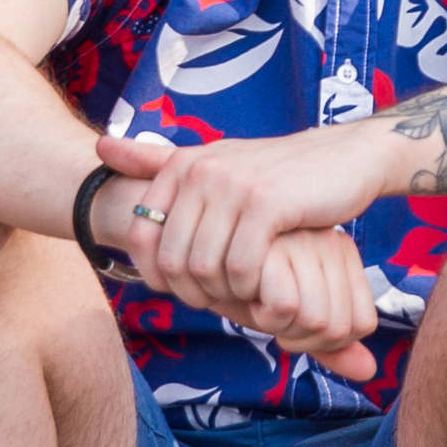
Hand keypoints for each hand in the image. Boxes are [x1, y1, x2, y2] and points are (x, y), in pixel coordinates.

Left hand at [95, 127, 396, 316]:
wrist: (347, 159)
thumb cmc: (277, 172)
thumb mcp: (214, 160)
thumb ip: (156, 158)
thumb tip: (99, 147)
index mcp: (182, 164)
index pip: (143, 237)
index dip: (160, 274)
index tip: (190, 287)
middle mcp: (201, 170)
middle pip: (173, 260)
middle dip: (195, 291)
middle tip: (223, 299)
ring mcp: (233, 186)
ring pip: (203, 268)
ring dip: (225, 294)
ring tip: (244, 294)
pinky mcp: (267, 205)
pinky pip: (240, 267)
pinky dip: (251, 288)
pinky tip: (266, 286)